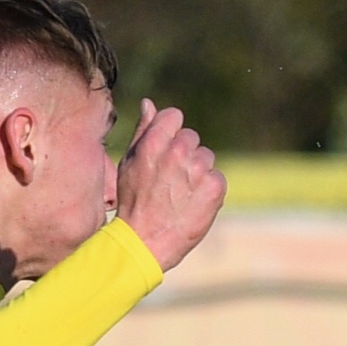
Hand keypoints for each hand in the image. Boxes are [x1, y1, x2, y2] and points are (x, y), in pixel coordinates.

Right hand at [111, 99, 225, 272]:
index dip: (171, 133)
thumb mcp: (129, 163)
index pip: (175, 116)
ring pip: (206, 158)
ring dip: (197, 173)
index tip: (165, 152)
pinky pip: (217, 178)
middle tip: (170, 180)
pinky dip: (209, 191)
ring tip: (180, 195)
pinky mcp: (214, 187)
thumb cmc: (133, 201)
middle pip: (192, 138)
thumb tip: (149, 103)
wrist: (145, 242)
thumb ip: (143, 131)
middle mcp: (178, 152)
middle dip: (184, 154)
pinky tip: (192, 204)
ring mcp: (198, 169)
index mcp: (154, 142)